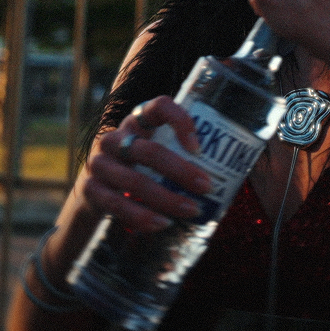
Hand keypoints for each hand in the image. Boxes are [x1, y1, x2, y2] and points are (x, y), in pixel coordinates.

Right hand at [79, 97, 212, 231]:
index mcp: (138, 122)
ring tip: (191, 211)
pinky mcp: (90, 188)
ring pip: (135, 180)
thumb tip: (239, 170)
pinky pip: (116, 203)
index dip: (180, 120)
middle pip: (150, 150)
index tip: (200, 148)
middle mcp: (115, 138)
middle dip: (182, 171)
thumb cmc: (140, 170)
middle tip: (207, 187)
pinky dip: (141, 216)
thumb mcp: (159, 155)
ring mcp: (100, 163)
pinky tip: (161, 224)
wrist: (97, 193)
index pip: (159, 106)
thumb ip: (185, 156)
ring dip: (166, 199)